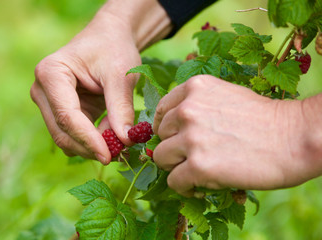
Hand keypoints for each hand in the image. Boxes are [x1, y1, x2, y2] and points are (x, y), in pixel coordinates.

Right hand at [31, 12, 140, 163]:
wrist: (108, 39)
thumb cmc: (113, 49)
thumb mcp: (121, 75)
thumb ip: (120, 108)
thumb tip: (124, 141)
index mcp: (51, 73)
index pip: (67, 116)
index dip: (88, 140)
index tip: (109, 155)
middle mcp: (42, 90)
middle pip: (61, 131)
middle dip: (88, 147)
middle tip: (118, 156)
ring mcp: (48, 102)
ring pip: (65, 137)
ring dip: (90, 147)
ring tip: (118, 144)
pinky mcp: (59, 111)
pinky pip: (72, 134)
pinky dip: (90, 141)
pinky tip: (110, 138)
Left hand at [153, 75, 319, 195]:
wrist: (294, 138)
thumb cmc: (265, 118)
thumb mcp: (227, 96)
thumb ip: (199, 105)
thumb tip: (176, 126)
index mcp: (195, 88)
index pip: (162, 110)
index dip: (166, 128)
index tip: (175, 138)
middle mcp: (188, 109)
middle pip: (160, 135)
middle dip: (173, 147)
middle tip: (192, 156)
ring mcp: (191, 137)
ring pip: (161, 158)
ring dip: (175, 167)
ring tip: (195, 171)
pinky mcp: (198, 165)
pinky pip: (174, 181)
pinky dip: (184, 186)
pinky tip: (199, 185)